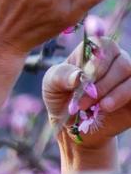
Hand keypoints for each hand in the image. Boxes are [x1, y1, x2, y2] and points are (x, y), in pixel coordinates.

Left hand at [43, 37, 130, 151]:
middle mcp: (117, 59)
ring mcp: (129, 78)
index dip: (95, 66)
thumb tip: (78, 75)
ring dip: (115, 94)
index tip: (82, 83)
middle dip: (102, 85)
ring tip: (98, 107)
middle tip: (82, 103)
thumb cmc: (61, 97)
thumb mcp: (51, 84)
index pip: (104, 47)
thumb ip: (61, 75)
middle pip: (122, 63)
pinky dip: (123, 99)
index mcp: (96, 49)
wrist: (73, 126)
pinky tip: (107, 109)